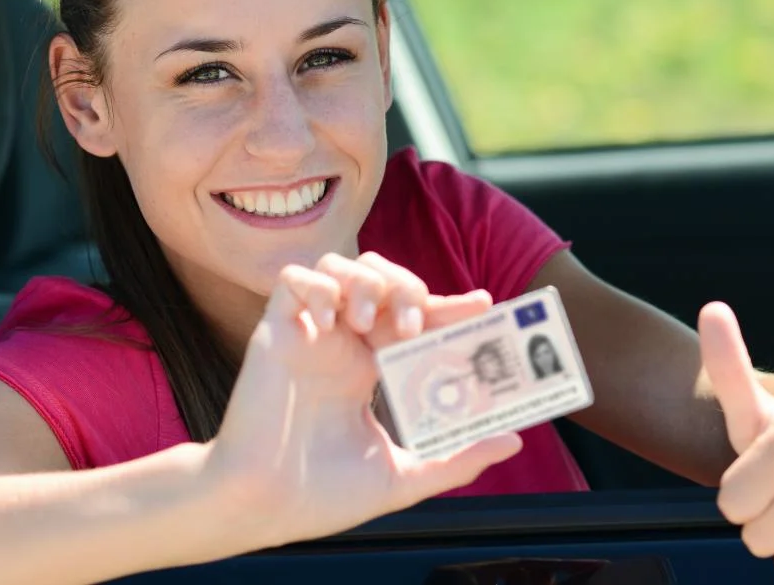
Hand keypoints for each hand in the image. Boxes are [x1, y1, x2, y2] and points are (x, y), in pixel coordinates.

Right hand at [190, 252, 521, 556]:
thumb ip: (456, 459)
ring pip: (342, 266)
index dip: (450, 305)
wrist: (260, 506)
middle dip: (409, 287)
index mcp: (370, 369)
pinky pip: (293, 278)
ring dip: (366, 282)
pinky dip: (317, 283)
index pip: (417, 319)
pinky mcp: (275, 331)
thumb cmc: (320, 496)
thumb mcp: (401, 477)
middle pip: (384, 279)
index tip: (484, 305)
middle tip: (416, 324)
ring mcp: (309, 334)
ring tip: (368, 324)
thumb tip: (513, 440)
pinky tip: (331, 316)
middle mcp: (342, 344)